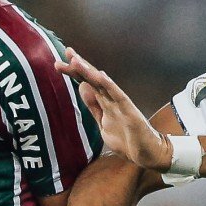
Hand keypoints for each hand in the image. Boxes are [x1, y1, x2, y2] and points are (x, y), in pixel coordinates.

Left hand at [55, 48, 171, 171]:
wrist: (145, 154)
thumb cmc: (126, 139)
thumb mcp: (102, 123)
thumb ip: (93, 106)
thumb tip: (82, 88)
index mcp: (104, 102)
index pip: (87, 83)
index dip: (75, 72)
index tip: (60, 62)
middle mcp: (111, 99)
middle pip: (93, 79)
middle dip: (79, 66)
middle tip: (67, 51)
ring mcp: (121, 103)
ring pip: (103, 84)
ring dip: (90, 72)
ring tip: (76, 61)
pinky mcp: (130, 111)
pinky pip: (118, 95)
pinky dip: (110, 85)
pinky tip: (100, 75)